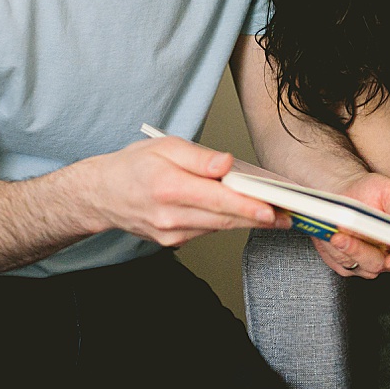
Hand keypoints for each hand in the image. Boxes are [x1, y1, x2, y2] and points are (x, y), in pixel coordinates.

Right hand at [89, 136, 284, 247]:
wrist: (102, 194)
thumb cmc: (134, 165)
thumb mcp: (164, 146)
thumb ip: (198, 157)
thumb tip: (225, 164)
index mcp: (168, 187)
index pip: (217, 200)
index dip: (248, 207)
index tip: (272, 210)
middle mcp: (170, 215)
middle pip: (224, 219)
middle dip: (259, 218)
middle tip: (288, 215)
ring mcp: (170, 233)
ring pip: (218, 228)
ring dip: (246, 222)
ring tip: (275, 215)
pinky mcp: (172, 242)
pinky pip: (206, 231)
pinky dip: (225, 223)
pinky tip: (241, 214)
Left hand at [313, 173, 389, 278]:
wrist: (346, 191)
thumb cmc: (371, 191)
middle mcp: (386, 254)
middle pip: (377, 263)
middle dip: (361, 251)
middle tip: (346, 238)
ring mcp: (364, 261)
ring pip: (355, 264)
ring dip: (343, 248)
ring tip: (335, 233)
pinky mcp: (344, 262)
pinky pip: (339, 262)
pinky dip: (333, 249)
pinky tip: (331, 235)